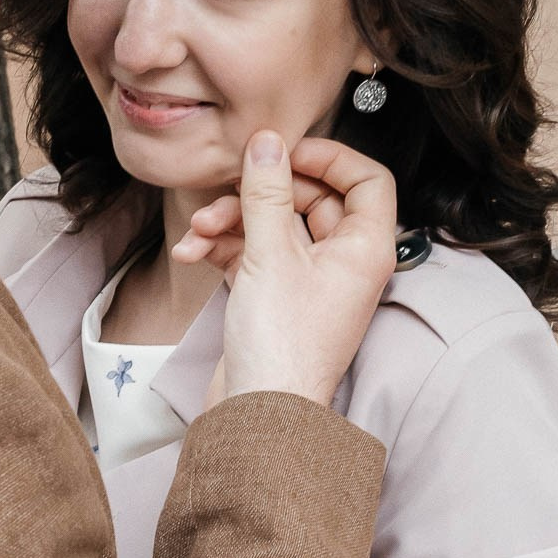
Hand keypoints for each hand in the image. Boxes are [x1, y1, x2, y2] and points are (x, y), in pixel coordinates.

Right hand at [173, 133, 395, 408]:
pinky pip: (253, 255)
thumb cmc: (281, 347)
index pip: (367, 180)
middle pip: (310, 199)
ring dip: (231, 221)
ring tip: (198, 230)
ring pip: (274, 226)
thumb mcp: (270, 254)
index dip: (328, 157)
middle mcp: (344, 263)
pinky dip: (222, 248)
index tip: (285, 151)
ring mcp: (309, 282)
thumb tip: (267, 142)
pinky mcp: (276, 299)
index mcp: (364, 249)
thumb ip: (267, 192)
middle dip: (259, 193)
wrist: (257, 415)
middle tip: (226, 192)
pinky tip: (190, 253)